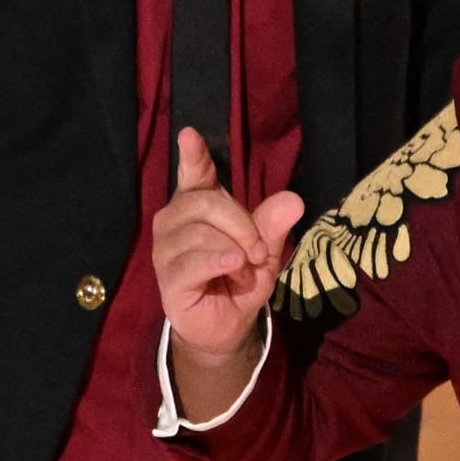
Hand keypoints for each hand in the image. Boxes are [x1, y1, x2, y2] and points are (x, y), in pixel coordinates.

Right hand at [154, 127, 303, 364]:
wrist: (227, 325)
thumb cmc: (240, 278)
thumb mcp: (264, 250)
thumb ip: (272, 225)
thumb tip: (293, 200)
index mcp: (197, 204)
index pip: (193, 173)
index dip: (192, 154)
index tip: (190, 134)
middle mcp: (175, 220)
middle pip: (206, 202)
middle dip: (241, 224)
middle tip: (258, 252)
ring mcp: (166, 249)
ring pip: (201, 233)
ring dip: (234, 252)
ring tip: (242, 270)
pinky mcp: (167, 278)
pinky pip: (193, 261)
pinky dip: (219, 262)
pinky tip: (232, 265)